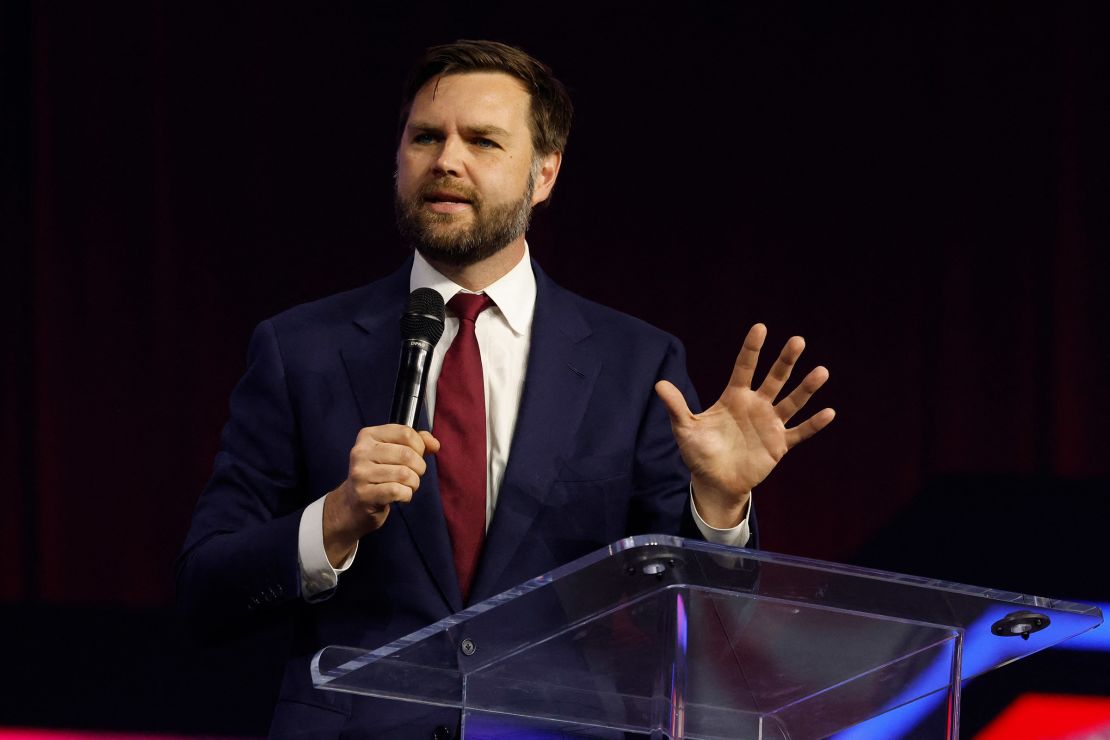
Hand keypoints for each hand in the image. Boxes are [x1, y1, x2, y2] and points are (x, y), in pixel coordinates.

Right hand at [322, 425, 439, 566]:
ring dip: (413, 483)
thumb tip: (434, 444)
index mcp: (368, 435)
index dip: (420, 446)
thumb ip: (417, 444)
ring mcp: (360, 473)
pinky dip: (407, 495)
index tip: (417, 455)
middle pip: (407, 454)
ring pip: (404, 474)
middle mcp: (361, 452)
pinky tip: (400, 496)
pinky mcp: (364, 494)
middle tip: (413, 475)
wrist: (353, 505)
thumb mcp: (394, 453)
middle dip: (419, 467)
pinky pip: (398, 491)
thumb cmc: (378, 476)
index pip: (405, 433)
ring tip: (406, 486)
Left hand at [655, 323, 834, 527]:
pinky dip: (813, 425)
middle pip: (774, 378)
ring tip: (821, 372)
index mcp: (734, 397)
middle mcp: (756, 405)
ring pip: (791, 402)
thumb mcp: (685, 428)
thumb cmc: (699, 452)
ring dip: (806, 388)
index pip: (744, 367)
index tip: (760, 327)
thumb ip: (677, 406)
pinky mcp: (779, 444)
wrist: (714, 481)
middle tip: (798, 341)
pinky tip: (829, 412)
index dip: (752, 348)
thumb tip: (659, 384)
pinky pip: (799, 432)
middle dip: (785, 361)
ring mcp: (770, 424)